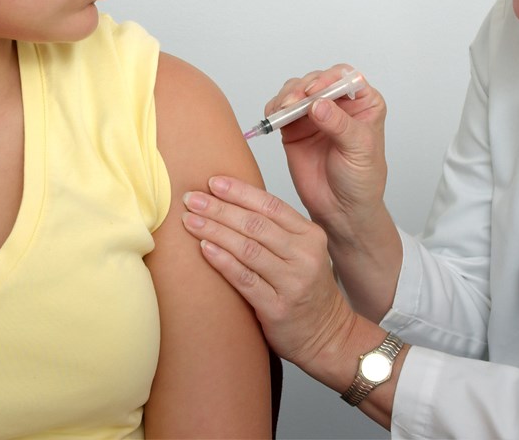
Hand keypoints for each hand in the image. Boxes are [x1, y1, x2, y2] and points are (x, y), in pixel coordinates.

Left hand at [181, 176, 357, 369]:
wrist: (328, 336)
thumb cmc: (306, 291)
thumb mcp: (301, 253)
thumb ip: (275, 230)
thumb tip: (229, 202)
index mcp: (310, 236)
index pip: (271, 205)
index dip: (240, 192)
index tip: (213, 182)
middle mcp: (304, 256)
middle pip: (256, 224)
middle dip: (220, 208)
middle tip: (191, 198)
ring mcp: (293, 283)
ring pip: (247, 248)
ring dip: (215, 231)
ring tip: (190, 220)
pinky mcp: (278, 308)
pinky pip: (244, 279)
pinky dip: (222, 261)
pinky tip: (204, 249)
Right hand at [268, 65, 388, 235]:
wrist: (342, 210)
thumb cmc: (361, 180)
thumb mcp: (359, 150)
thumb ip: (340, 125)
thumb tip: (318, 104)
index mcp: (363, 103)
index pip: (345, 77)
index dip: (329, 79)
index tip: (316, 92)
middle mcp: (338, 104)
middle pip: (317, 80)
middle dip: (303, 88)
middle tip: (293, 103)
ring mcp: (314, 115)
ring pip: (296, 90)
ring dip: (287, 96)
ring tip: (283, 111)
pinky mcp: (294, 127)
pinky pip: (280, 109)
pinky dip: (274, 109)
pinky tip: (273, 116)